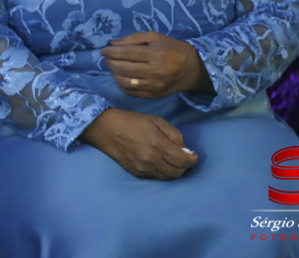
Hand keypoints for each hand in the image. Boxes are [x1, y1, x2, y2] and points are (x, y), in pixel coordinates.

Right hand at [79, 108, 196, 179]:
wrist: (106, 128)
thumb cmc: (132, 121)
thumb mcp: (156, 120)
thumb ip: (174, 135)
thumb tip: (184, 150)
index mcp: (157, 144)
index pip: (184, 161)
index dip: (192, 159)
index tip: (193, 155)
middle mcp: (151, 160)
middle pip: (178, 172)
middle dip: (184, 166)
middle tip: (182, 157)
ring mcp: (142, 169)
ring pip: (168, 178)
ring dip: (173, 170)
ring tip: (171, 161)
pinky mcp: (136, 173)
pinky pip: (156, 177)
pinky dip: (162, 172)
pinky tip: (159, 163)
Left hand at [101, 32, 211, 97]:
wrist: (194, 69)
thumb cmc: (173, 49)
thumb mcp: (155, 37)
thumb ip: (133, 39)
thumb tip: (113, 44)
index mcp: (156, 55)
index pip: (127, 54)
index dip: (112, 52)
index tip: (104, 50)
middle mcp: (155, 72)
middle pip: (124, 69)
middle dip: (111, 62)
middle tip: (107, 58)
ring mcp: (154, 86)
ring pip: (126, 82)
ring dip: (114, 74)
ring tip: (113, 67)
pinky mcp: (154, 96)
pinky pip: (132, 93)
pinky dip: (122, 85)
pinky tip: (121, 77)